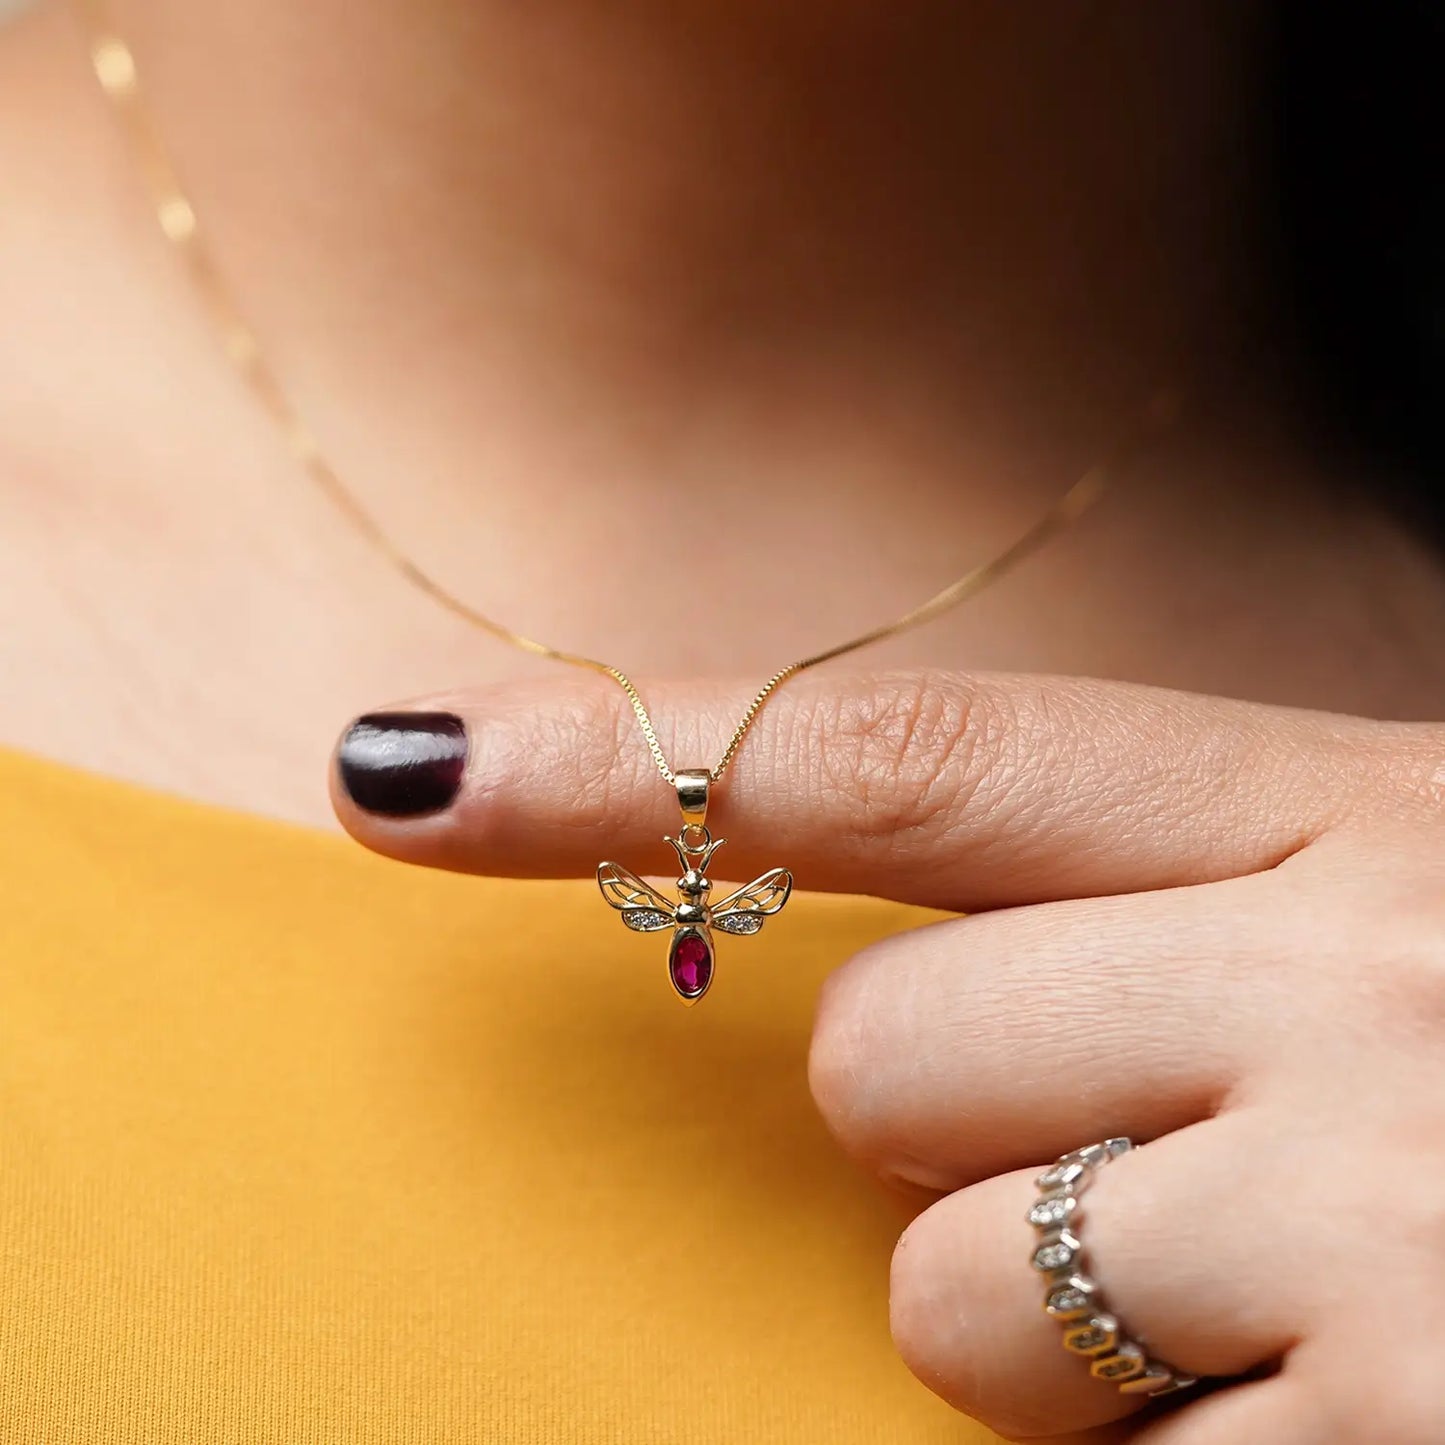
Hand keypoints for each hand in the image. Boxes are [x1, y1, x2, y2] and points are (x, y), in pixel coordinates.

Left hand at [334, 670, 1444, 1444]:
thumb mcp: (1376, 922)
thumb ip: (1129, 928)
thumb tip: (844, 993)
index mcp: (1337, 816)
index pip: (903, 761)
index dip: (635, 754)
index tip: (412, 766)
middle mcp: (1352, 991)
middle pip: (886, 1059)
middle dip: (962, 1132)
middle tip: (1150, 1157)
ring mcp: (1382, 1232)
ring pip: (949, 1290)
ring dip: (1050, 1320)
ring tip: (1265, 1303)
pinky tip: (1326, 1418)